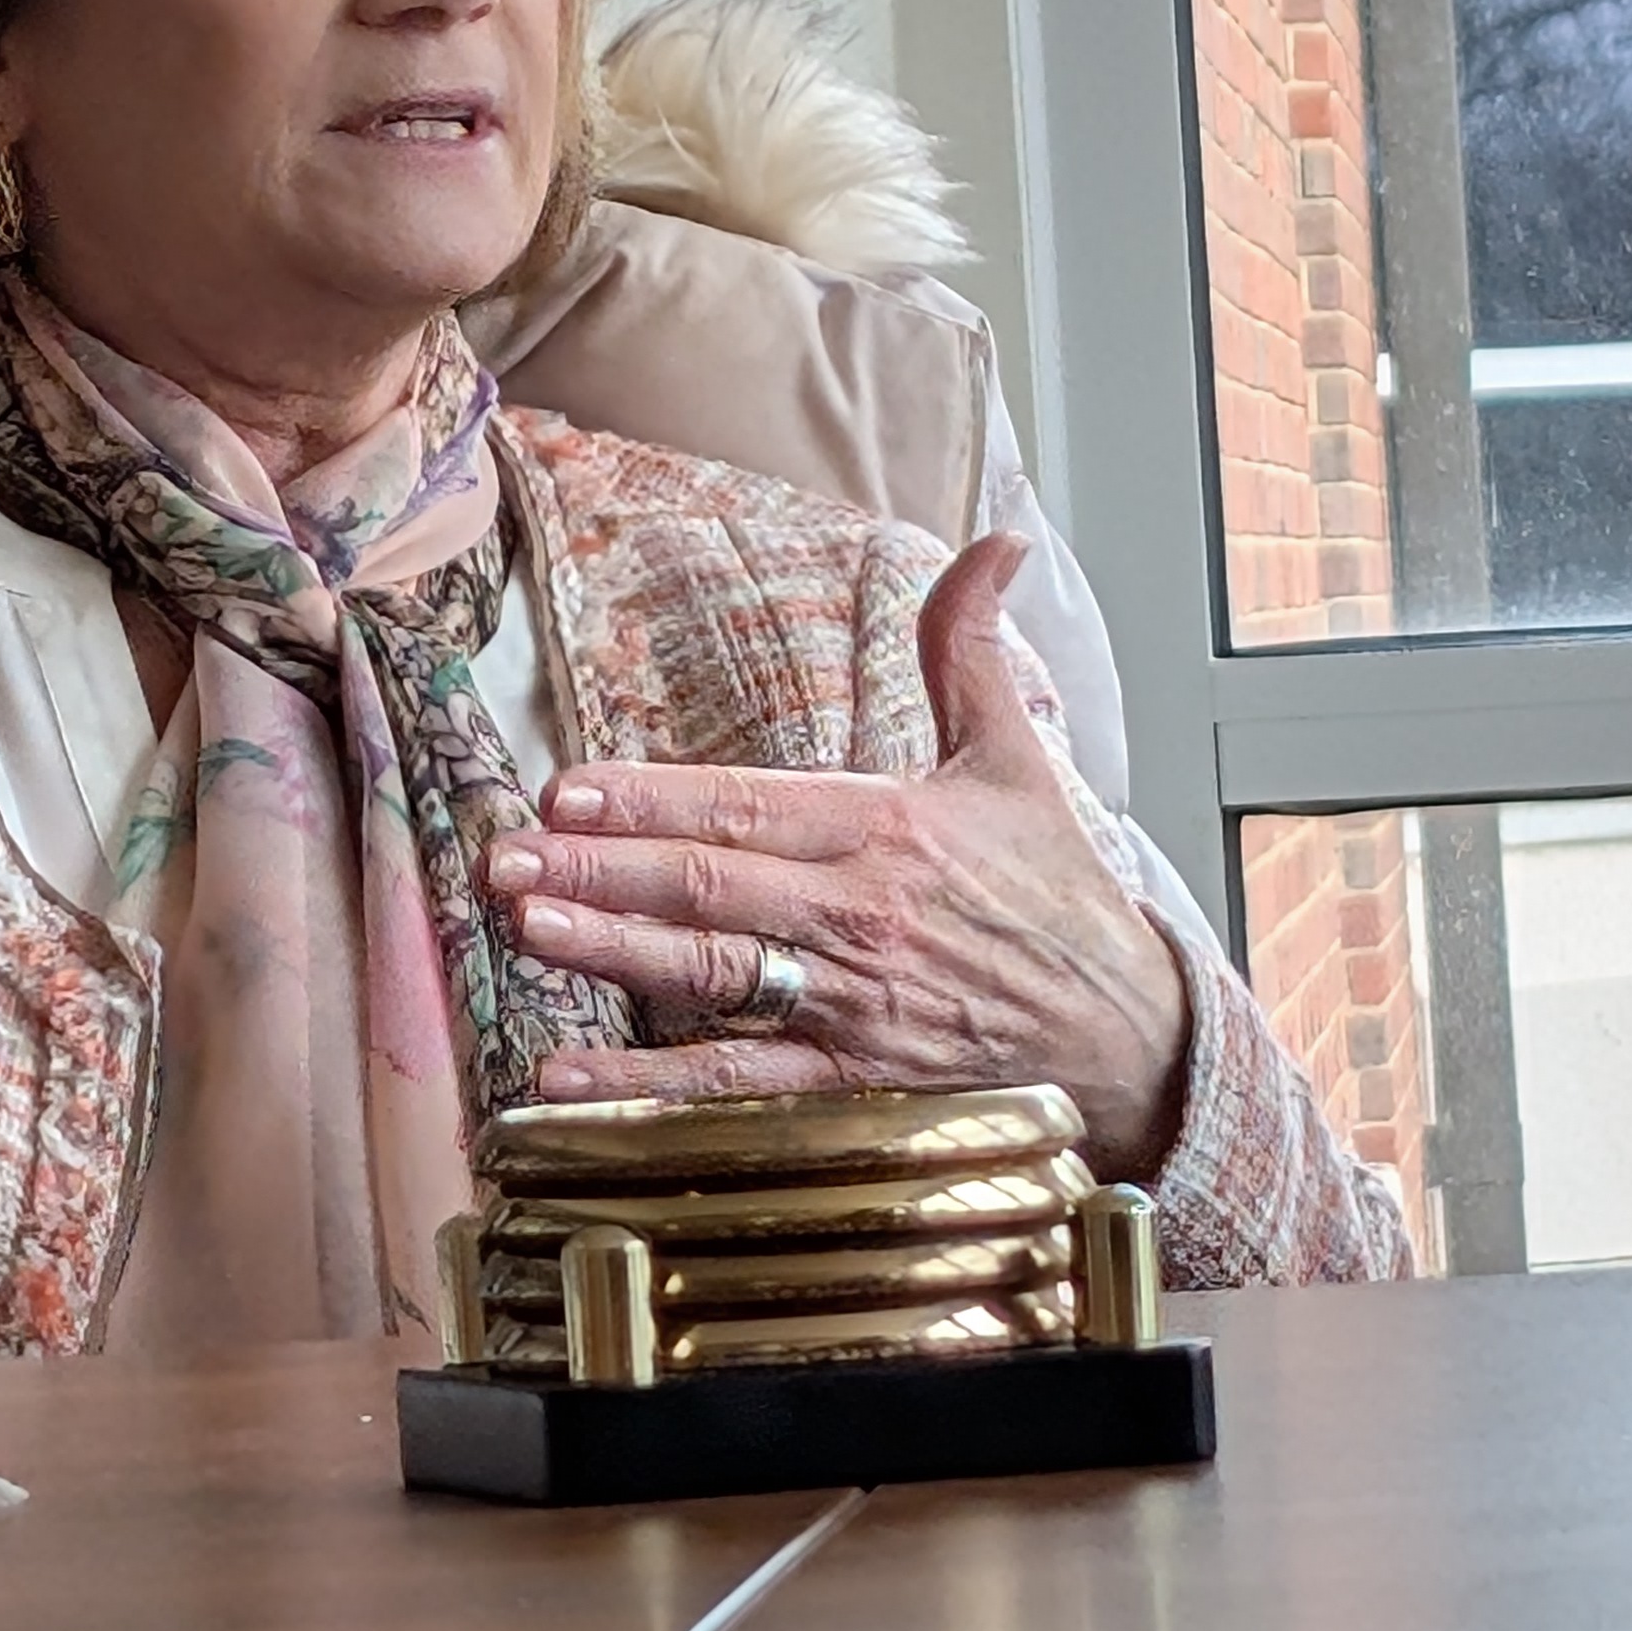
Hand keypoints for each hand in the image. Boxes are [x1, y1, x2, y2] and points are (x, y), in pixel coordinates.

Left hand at [480, 535, 1194, 1178]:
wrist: (1127, 1031)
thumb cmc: (1058, 894)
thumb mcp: (1016, 757)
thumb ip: (971, 648)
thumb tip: (995, 542)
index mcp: (887, 829)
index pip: (749, 806)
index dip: (653, 797)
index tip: (568, 788)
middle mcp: (859, 916)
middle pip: (709, 888)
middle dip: (598, 869)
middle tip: (504, 860)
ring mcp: (850, 1006)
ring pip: (712, 977)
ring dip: (611, 955)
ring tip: (528, 930)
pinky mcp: (852, 1085)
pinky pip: (736, 1087)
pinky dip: (649, 1088)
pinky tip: (570, 1084)